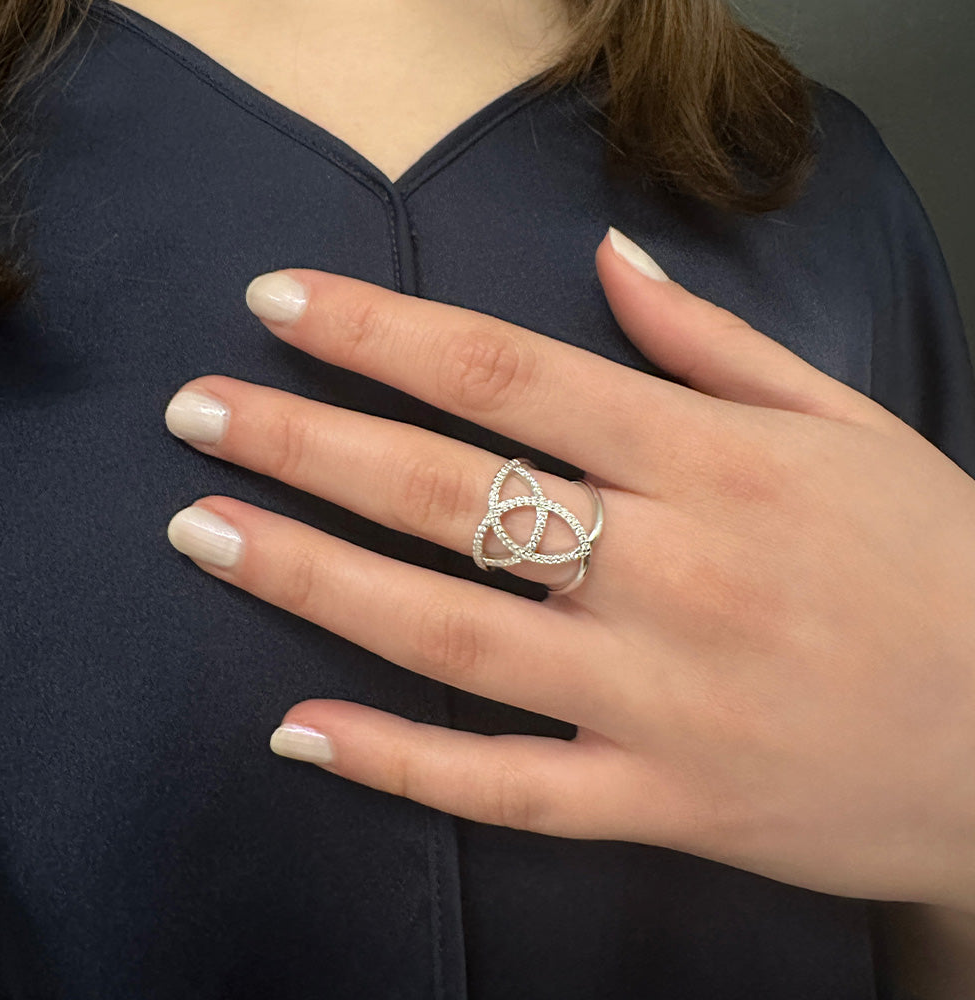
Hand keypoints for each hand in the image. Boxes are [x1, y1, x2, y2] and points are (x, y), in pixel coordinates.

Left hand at [163, 228, 974, 913]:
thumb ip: (714, 343)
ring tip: (205, 532)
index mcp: (715, 459)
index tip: (278, 304)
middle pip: (452, 491)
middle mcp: (675, 568)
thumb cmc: (935, 564)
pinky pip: (508, 787)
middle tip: (197, 413)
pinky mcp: (665, 801)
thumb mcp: (844, 425)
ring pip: (452, 633)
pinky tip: (298, 730)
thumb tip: (611, 261)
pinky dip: (398, 763)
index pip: (505, 369)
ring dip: (313, 578)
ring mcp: (662, 696)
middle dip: (308, 441)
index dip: (378, 331)